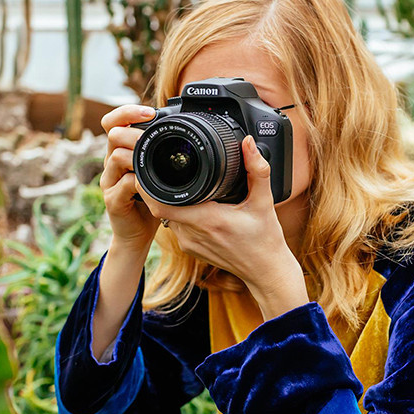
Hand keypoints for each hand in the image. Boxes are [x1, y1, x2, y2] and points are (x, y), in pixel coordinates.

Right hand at [100, 105, 160, 249]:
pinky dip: (138, 182)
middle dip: (133, 129)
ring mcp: (110, 182)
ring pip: (115, 156)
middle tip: (152, 132)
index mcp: (122, 152)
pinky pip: (123, 185)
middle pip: (112, 133)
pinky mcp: (112, 200)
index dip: (128, 112)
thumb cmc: (150, 201)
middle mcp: (111, 163)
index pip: (114, 122)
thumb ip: (161, 154)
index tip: (150, 111)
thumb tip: (185, 131)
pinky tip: (150, 185)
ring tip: (153, 159)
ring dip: (136, 155)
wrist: (137, 234)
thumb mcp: (158, 173)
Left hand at [136, 135, 308, 318]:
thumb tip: (248, 143)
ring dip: (168, 200)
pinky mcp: (190, 249)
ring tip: (175, 181)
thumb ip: (257, 170)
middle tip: (160, 167)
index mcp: (207, 220)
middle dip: (157, 187)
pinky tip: (190, 202)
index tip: (148, 168)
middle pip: (160, 207)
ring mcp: (189, 244)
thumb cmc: (265, 239)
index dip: (148, 186)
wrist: (265, 271)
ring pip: (166, 216)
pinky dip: (178, 212)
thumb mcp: (265, 201)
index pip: (162, 204)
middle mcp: (192, 234)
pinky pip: (175, 226)